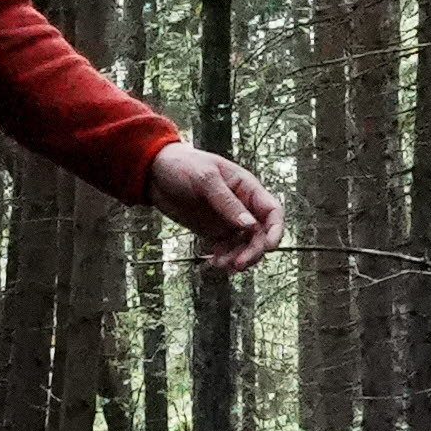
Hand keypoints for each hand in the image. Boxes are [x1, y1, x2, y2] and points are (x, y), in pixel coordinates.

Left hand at [148, 142, 284, 272]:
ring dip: (238, 259)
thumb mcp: (205, 179)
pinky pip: (226, 250)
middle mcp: (242, 207)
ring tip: (220, 265)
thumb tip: (250, 226)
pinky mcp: (213, 232)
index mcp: (247, 188)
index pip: (272, 212)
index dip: (276, 231)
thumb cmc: (182, 165)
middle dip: (253, 252)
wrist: (154, 172)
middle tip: (238, 264)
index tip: (269, 247)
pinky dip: (223, 260)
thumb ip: (227, 202)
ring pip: (244, 247)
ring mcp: (228, 221)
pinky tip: (212, 264)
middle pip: (261, 235)